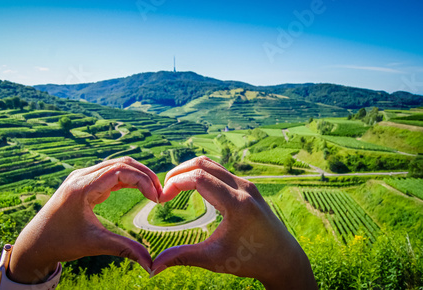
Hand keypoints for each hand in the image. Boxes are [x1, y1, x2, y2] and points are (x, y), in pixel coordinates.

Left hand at [8, 157, 161, 283]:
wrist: (35, 243)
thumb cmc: (61, 243)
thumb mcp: (95, 244)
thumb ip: (125, 249)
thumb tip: (151, 265)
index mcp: (82, 186)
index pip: (120, 171)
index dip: (143, 181)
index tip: (157, 198)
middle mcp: (81, 176)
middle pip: (121, 163)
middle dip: (145, 175)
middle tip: (161, 192)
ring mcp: (82, 177)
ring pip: (117, 165)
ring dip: (137, 175)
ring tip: (154, 191)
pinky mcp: (84, 182)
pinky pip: (110, 173)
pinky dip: (128, 179)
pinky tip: (140, 190)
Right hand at [152, 156, 316, 288]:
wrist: (282, 258)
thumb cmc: (250, 260)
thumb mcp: (214, 259)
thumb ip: (183, 256)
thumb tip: (154, 266)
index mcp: (236, 204)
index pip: (199, 178)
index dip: (174, 184)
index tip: (161, 199)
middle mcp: (243, 188)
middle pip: (203, 163)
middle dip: (178, 172)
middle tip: (163, 190)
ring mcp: (246, 185)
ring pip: (211, 164)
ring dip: (189, 171)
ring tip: (173, 188)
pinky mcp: (247, 186)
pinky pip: (219, 171)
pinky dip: (201, 174)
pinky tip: (190, 188)